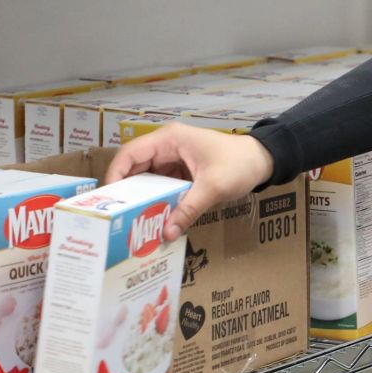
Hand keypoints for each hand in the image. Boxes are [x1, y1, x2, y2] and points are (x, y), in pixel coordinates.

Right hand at [105, 123, 275, 240]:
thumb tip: (167, 233)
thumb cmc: (239, 164)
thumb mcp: (213, 187)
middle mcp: (166, 147)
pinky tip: (153, 220)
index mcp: (169, 139)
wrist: (263, 161)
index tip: (108, 201)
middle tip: (115, 218)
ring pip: (147, 180)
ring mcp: (173, 159)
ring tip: (130, 223)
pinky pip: (161, 187)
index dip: (115, 175)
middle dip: (126, 192)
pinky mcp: (181, 172)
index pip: (130, 154)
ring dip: (142, 199)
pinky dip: (157, 201)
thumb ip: (189, 209)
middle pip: (134, 169)